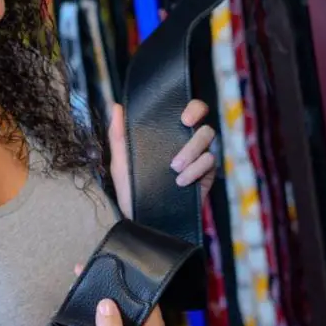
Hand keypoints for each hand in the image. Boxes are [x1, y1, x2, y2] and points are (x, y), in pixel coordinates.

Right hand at [60, 264, 166, 325]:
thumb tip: (107, 303)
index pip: (152, 303)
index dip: (139, 289)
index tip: (124, 273)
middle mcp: (143, 325)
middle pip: (136, 295)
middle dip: (122, 280)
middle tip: (107, 264)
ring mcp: (125, 320)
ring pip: (120, 293)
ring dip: (107, 280)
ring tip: (95, 265)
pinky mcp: (108, 317)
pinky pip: (105, 296)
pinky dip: (95, 286)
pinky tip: (84, 273)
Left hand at [108, 100, 216, 219]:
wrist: (141, 219)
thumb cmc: (131, 189)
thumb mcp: (121, 162)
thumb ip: (118, 135)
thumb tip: (116, 106)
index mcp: (170, 135)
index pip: (189, 113)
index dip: (193, 108)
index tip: (183, 116)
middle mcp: (187, 144)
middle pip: (204, 124)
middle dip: (196, 123)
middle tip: (185, 126)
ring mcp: (199, 160)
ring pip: (208, 141)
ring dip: (192, 150)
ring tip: (174, 167)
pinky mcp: (206, 176)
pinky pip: (209, 163)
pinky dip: (196, 170)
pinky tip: (181, 181)